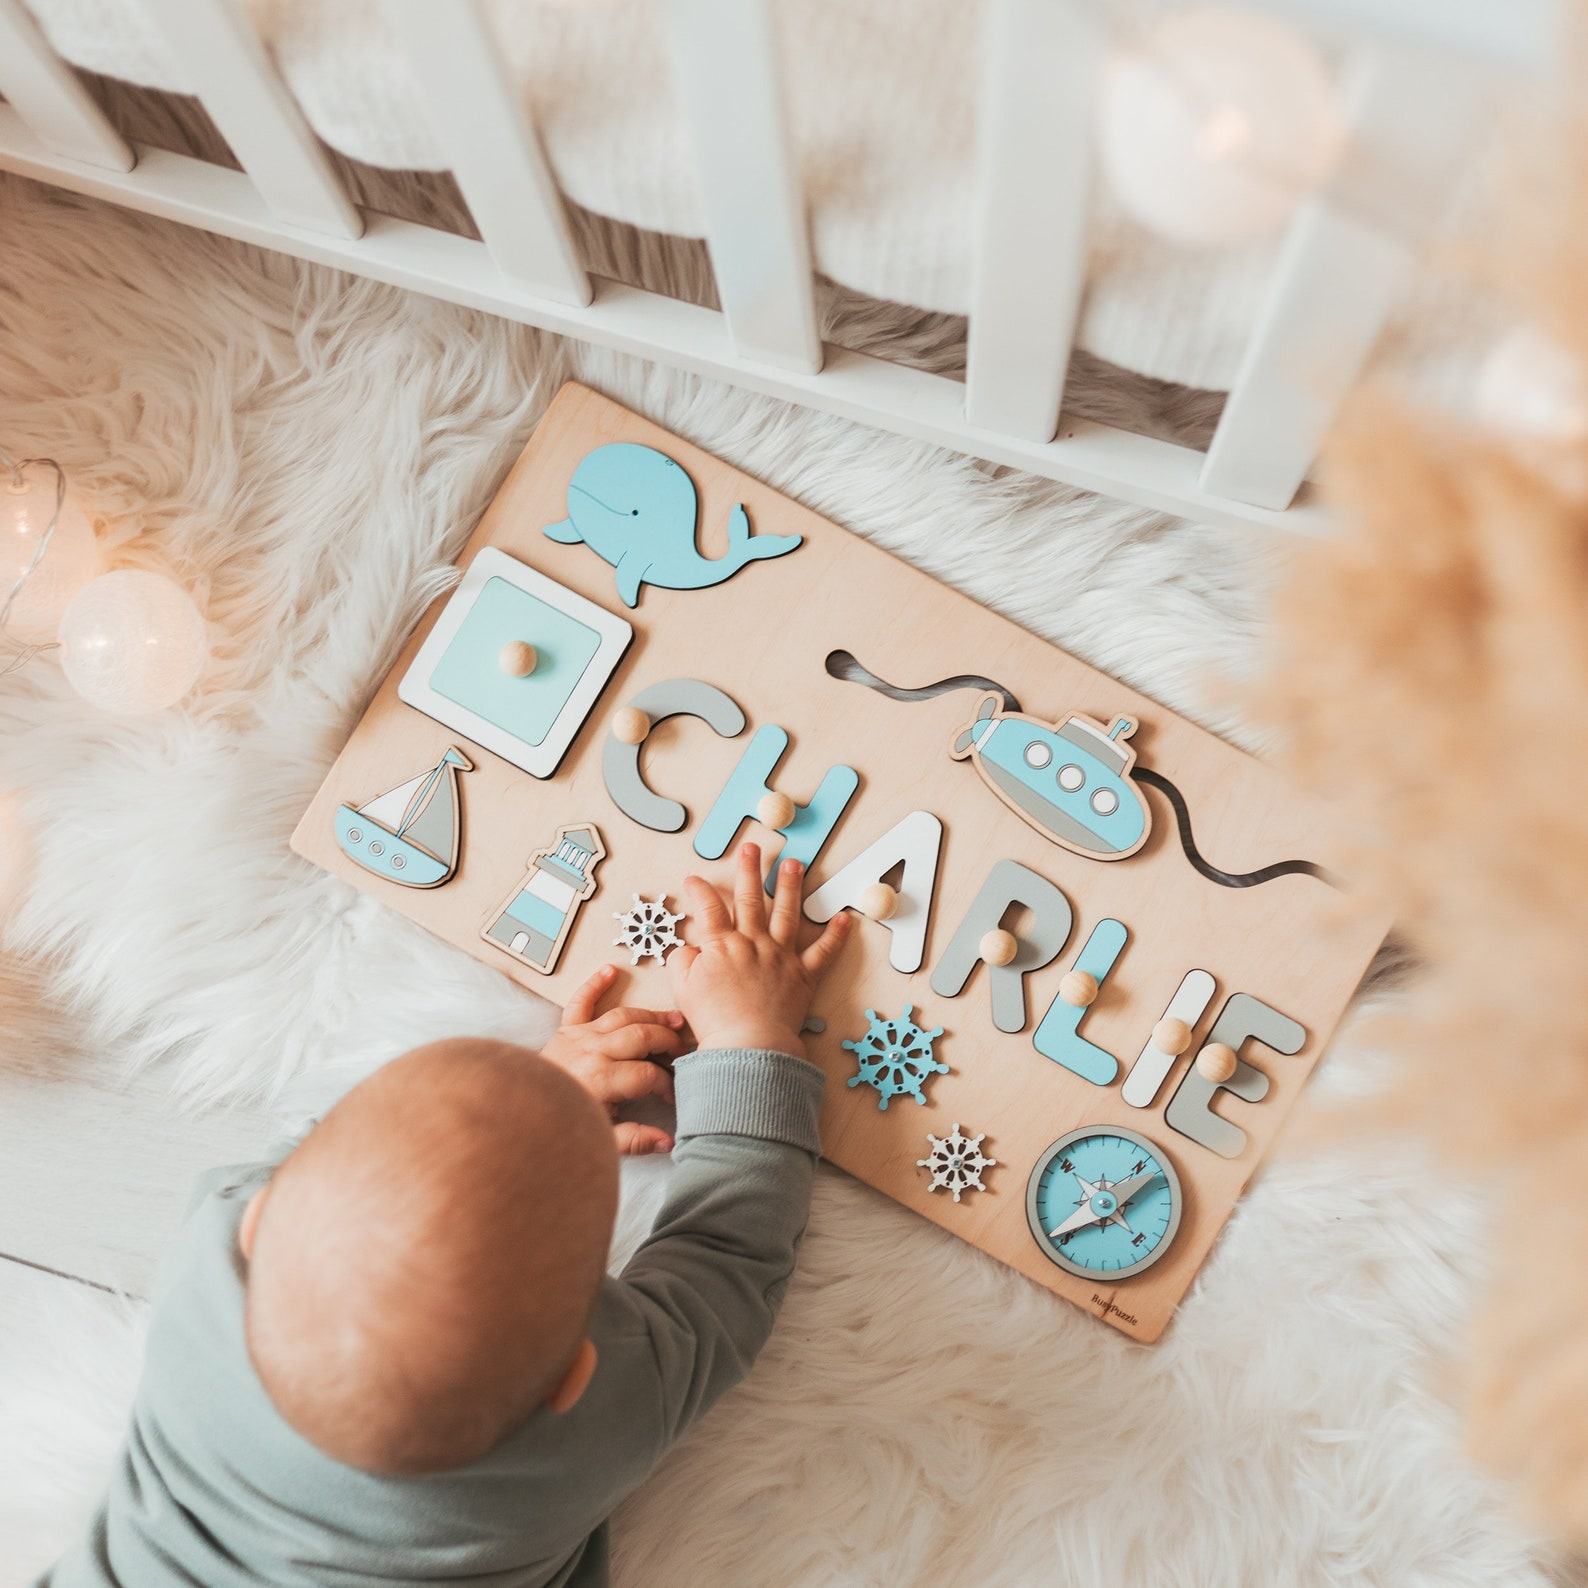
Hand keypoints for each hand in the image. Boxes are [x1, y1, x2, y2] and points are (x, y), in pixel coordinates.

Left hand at [544, 963, 685, 1154]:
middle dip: (668, 1042)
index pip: (648, 1074)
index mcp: (602, 1080)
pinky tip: (611, 971)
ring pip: (623, 1016)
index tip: (674, 1096)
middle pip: (642, 1036)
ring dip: (651, 1015)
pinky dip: (594, 984)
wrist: (522, 1116)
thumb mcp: (601, 1139)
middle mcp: (592, 1051)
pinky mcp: (564, 1030)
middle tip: (684, 1052)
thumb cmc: (563, 1127)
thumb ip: (635, 1139)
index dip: (667, 1085)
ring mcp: (578, 1036)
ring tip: (674, 1019)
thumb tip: (668, 1142)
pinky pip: (580, 1002)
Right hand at [668, 842, 852, 1059]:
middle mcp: (753, 943)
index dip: (699, 891)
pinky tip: (844, 916)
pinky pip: (823, 952)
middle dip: (749, 870)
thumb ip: (683, 961)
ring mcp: (780, 957)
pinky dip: (835, 935)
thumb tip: (688, 947)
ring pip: (786, 914)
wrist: (748, 1047)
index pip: (708, 909)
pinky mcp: (803, 976)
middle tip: (751, 848)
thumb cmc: (714, 1021)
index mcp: (722, 946)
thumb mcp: (683, 990)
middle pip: (750, 899)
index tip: (693, 879)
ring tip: (793, 864)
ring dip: (790, 886)